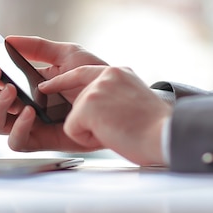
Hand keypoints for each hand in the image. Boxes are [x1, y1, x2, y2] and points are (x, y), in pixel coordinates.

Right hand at [0, 35, 107, 152]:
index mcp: (24, 84)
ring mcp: (30, 125)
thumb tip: (8, 39)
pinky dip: (17, 128)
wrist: (117, 100)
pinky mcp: (41, 141)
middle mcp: (21, 105)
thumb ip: (38, 47)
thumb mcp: (67, 55)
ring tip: (11, 90)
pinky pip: (17, 142)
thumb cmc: (94, 78)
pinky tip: (28, 112)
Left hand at [39, 66, 171, 165]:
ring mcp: (95, 89)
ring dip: (92, 131)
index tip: (46, 85)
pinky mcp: (87, 105)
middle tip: (116, 127)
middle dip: (88, 121)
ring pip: (74, 117)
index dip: (63, 81)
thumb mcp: (134, 101)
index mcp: (118, 73)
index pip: (83, 72)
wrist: (166, 135)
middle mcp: (106, 75)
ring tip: (118, 131)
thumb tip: (98, 108)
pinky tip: (110, 135)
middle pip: (77, 101)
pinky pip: (72, 130)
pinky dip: (87, 139)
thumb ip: (113, 97)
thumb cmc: (155, 129)